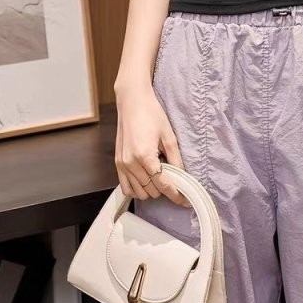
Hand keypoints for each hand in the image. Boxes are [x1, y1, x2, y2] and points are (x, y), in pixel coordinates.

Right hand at [114, 84, 190, 205]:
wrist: (132, 101)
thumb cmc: (151, 114)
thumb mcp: (169, 136)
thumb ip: (176, 159)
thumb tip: (184, 177)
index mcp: (145, 156)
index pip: (163, 185)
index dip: (176, 195)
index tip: (185, 200)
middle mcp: (131, 163)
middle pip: (152, 191)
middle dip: (165, 189)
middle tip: (175, 181)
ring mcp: (122, 164)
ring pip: (139, 192)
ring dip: (152, 190)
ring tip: (160, 177)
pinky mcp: (118, 163)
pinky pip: (126, 187)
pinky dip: (137, 189)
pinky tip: (147, 181)